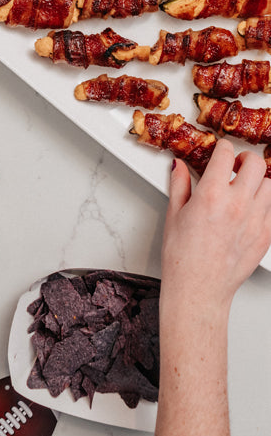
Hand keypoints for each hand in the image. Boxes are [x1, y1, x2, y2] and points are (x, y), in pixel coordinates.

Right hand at [161, 139, 270, 317]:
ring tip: (245, 188)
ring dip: (258, 181)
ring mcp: (256, 220)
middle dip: (245, 159)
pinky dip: (265, 205)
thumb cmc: (183, 257)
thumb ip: (180, 185)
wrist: (198, 288)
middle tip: (236, 165)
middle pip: (256, 164)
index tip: (221, 150)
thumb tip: (179, 168)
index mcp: (212, 195)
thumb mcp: (174, 214)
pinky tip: (251, 209)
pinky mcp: (265, 236)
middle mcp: (238, 204)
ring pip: (270, 186)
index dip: (223, 148)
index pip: (226, 154)